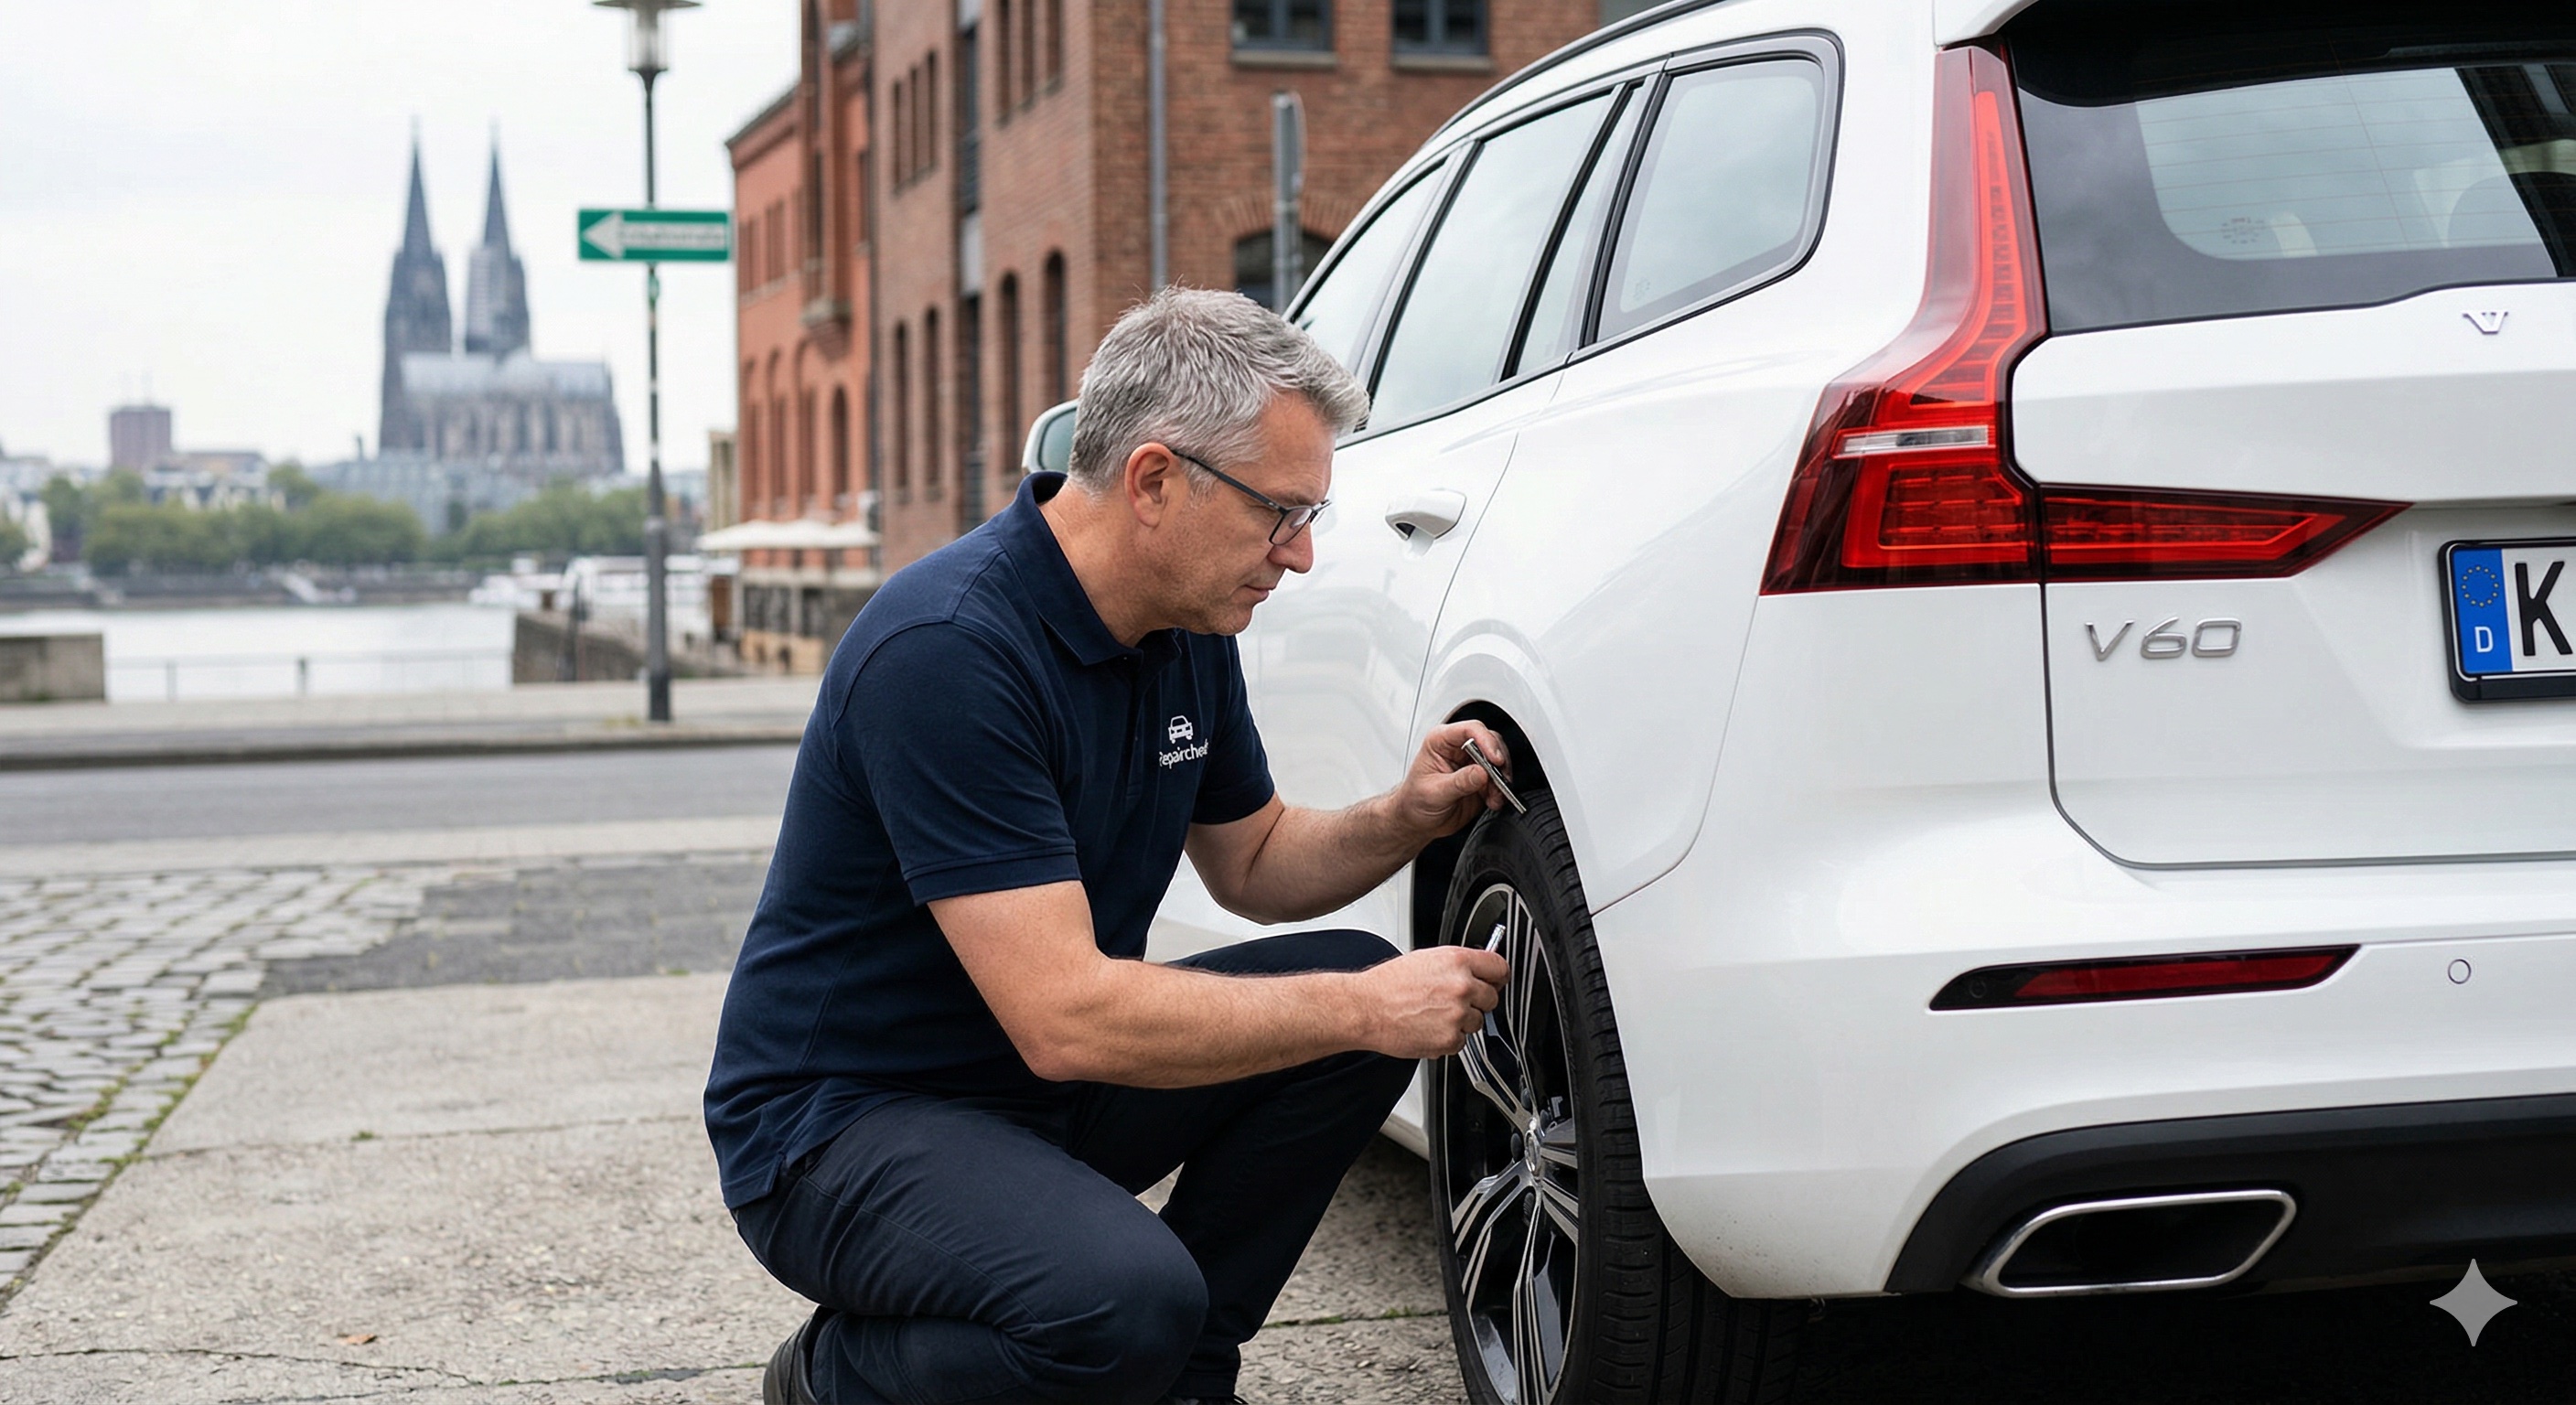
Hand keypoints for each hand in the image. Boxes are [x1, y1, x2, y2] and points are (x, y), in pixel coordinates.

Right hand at [1358, 946, 1509, 1058]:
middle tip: (1455, 1001)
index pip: (1500, 967)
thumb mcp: (1427, 959)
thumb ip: (1457, 965)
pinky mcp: (1450, 1039)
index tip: (1495, 981)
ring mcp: (1458, 1015)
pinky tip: (1429, 1027)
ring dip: (1462, 1021)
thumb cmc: (1389, 984)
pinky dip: (1448, 1038)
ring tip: (1434, 1014)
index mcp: (1458, 961)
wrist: (1367, 1009)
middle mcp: (1462, 987)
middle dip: (1478, 1001)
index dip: (1497, 976)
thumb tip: (1477, 971)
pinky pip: (1462, 1041)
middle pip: (1493, 997)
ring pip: (1478, 1021)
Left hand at [1391, 720, 1513, 839]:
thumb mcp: (1434, 792)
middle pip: (1489, 742)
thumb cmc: (1415, 801)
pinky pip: (1500, 779)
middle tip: (1498, 780)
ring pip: (1498, 760)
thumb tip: (1481, 772)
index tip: (1494, 759)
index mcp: (1441, 741)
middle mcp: (1458, 748)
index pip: (1469, 730)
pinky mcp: (1481, 779)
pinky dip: (1501, 790)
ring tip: (1495, 795)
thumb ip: (1459, 782)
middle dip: (1498, 761)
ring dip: (1501, 778)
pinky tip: (1493, 800)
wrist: (1416, 821)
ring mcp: (1471, 763)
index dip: (1486, 741)